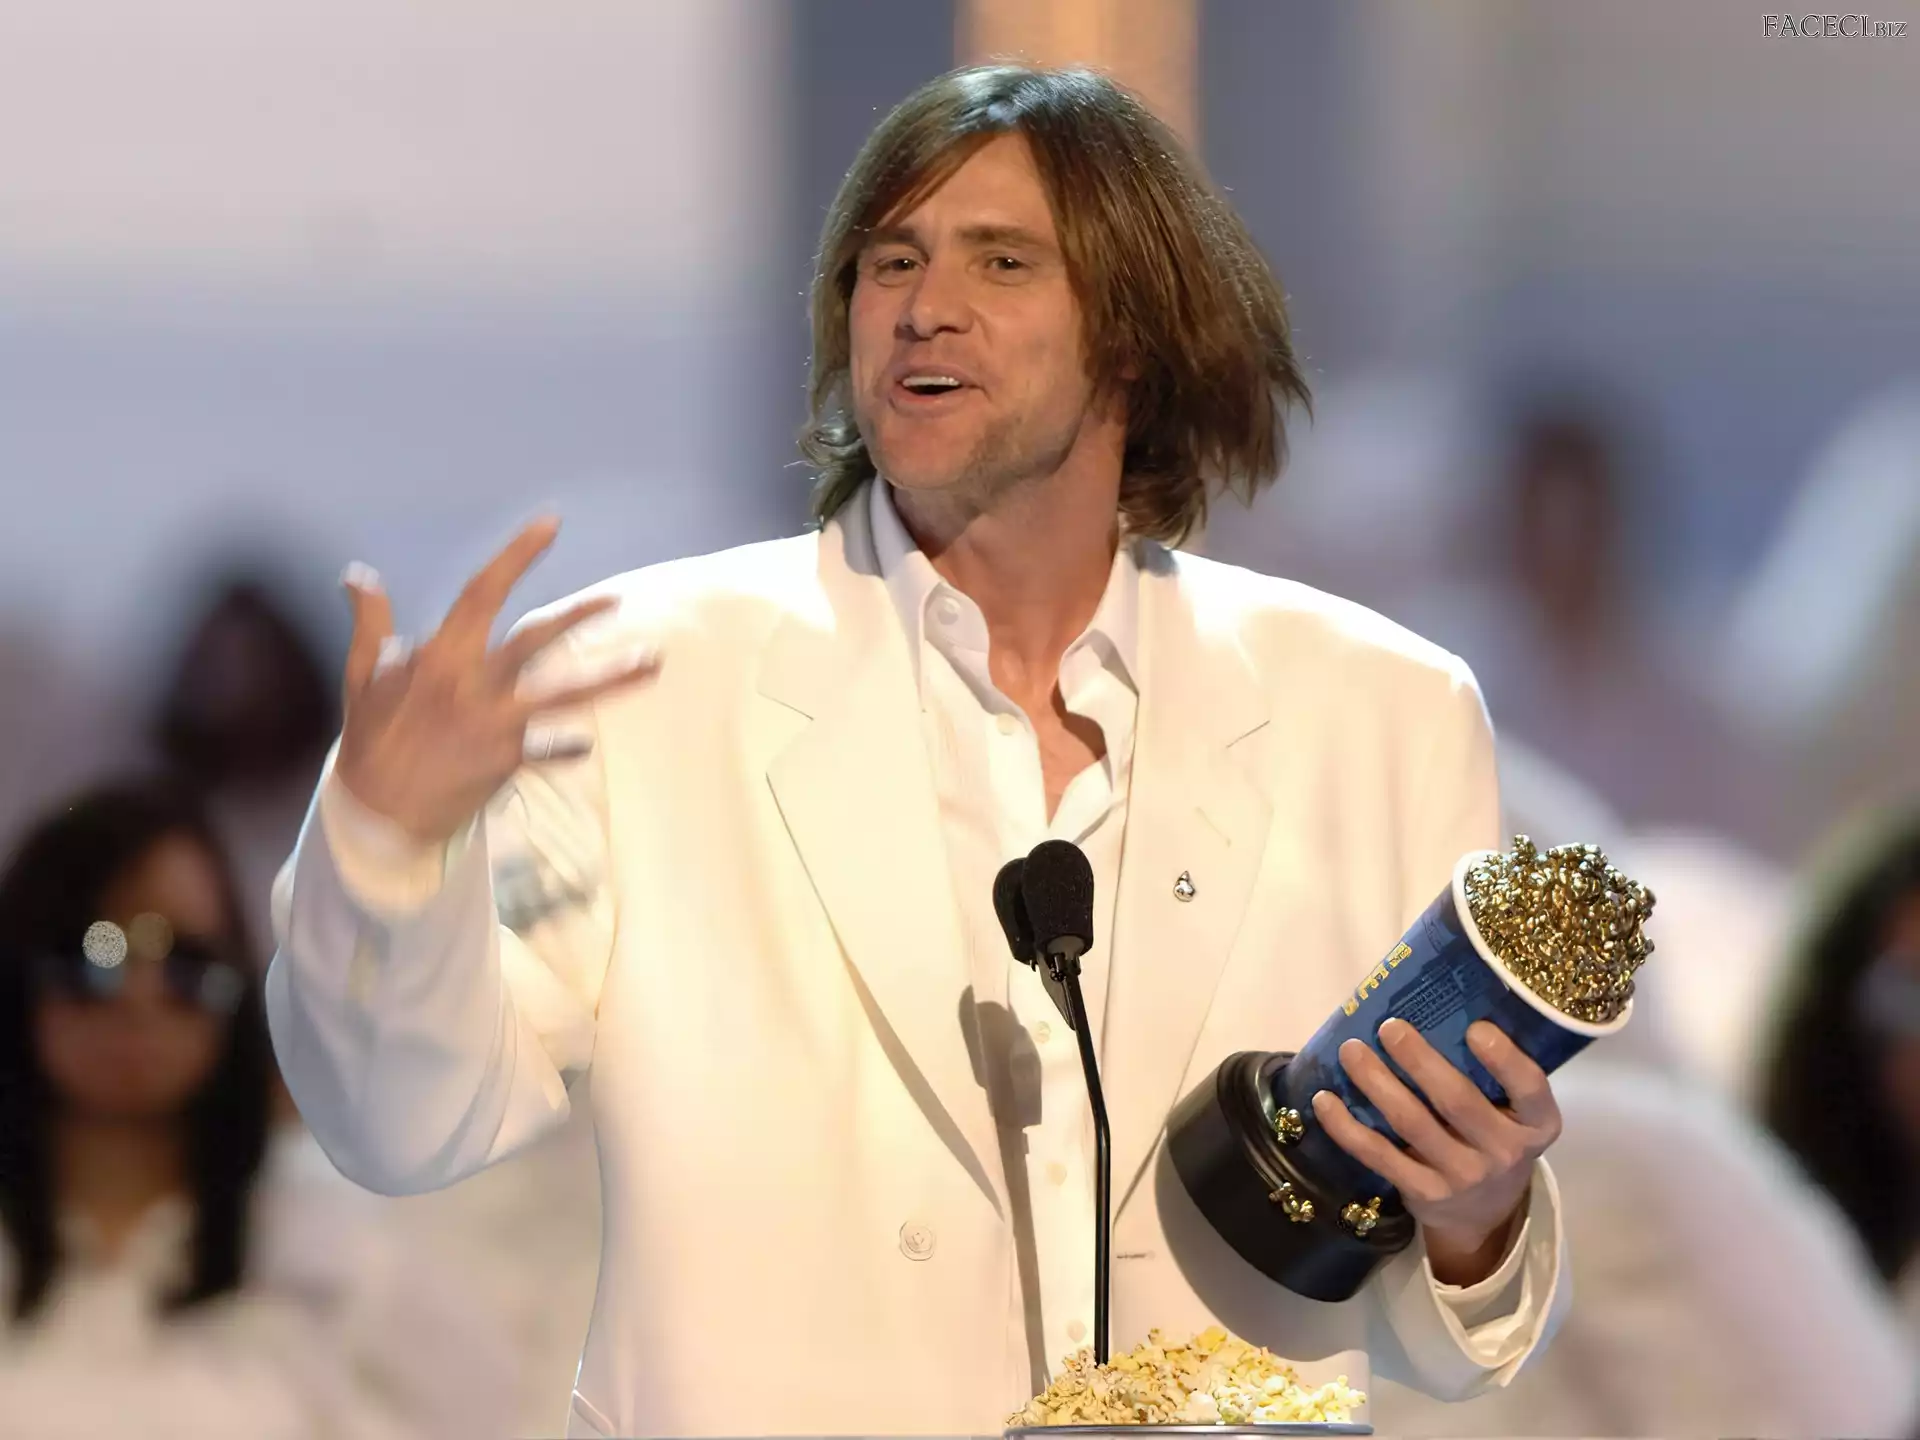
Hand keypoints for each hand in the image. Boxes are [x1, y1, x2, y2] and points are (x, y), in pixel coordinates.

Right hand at [334, 517, 658, 843]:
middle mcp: (474, 685)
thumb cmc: (370, 739)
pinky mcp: (507, 759)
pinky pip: (550, 748)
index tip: (551, 525)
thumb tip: (358, 575)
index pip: (482, 593)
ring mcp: (496, 723)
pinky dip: (566, 747)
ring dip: (612, 678)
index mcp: (440, 657)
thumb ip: (370, 623)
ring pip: (565, 694)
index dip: (517, 556)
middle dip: (580, 616)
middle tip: (617, 600)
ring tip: (652, 663)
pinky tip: (583, 745)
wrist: (376, 813)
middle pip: (537, 639)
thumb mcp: (361, 678)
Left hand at [1312, 1018, 1559, 1284]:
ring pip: (1411, 1123)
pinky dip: (1347, 1127)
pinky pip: (1378, 1155)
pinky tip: (1325, 1100)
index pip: (1530, 1089)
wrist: (1484, 1212)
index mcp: (1538, 1123)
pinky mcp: (1423, 1192)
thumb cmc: (1494, 1135)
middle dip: (1419, 1060)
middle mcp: (1505, 1152)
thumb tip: (1439, 997)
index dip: (1505, 1060)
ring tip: (1351, 1050)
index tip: (1476, 1028)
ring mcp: (1462, 1176)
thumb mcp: (1514, 1111)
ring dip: (1376, 1082)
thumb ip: (1493, 1073)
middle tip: (1389, 1027)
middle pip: (1457, 1101)